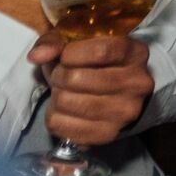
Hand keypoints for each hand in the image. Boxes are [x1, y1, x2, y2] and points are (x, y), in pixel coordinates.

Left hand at [29, 32, 152, 144]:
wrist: (113, 95)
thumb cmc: (93, 64)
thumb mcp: (77, 43)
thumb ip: (56, 42)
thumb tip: (37, 56)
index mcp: (135, 54)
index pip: (101, 51)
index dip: (72, 53)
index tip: (65, 56)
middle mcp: (138, 83)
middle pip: (78, 78)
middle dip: (58, 75)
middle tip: (61, 76)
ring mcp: (125, 112)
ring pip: (67, 102)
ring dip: (56, 96)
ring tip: (63, 92)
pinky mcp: (109, 134)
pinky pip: (62, 125)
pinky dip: (54, 117)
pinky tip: (64, 110)